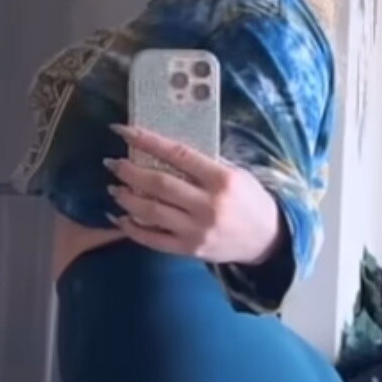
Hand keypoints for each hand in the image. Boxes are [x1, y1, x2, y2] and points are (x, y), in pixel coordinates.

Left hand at [103, 123, 283, 266]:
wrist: (268, 239)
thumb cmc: (250, 201)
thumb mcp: (236, 174)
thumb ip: (204, 163)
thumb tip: (164, 150)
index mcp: (222, 180)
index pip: (177, 155)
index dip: (147, 141)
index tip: (123, 131)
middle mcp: (208, 205)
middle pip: (158, 184)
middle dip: (129, 171)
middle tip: (113, 163)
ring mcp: (198, 230)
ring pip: (151, 212)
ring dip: (126, 198)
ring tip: (115, 188)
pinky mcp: (190, 250)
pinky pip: (154, 240)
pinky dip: (133, 229)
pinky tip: (121, 218)